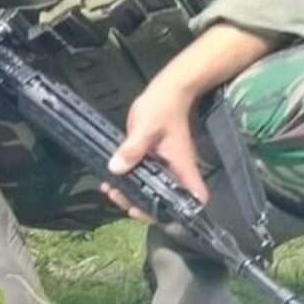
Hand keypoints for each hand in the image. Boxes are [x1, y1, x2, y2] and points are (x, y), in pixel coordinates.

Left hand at [102, 79, 207, 221]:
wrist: (167, 90)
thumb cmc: (163, 107)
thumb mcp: (145, 127)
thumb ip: (132, 149)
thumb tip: (116, 169)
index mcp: (182, 167)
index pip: (194, 198)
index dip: (180, 212)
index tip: (154, 211)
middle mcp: (175, 171)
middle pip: (166, 201)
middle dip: (143, 206)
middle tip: (119, 198)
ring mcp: (163, 166)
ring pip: (151, 191)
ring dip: (131, 195)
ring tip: (110, 191)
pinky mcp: (151, 159)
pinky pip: (141, 177)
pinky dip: (127, 182)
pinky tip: (109, 180)